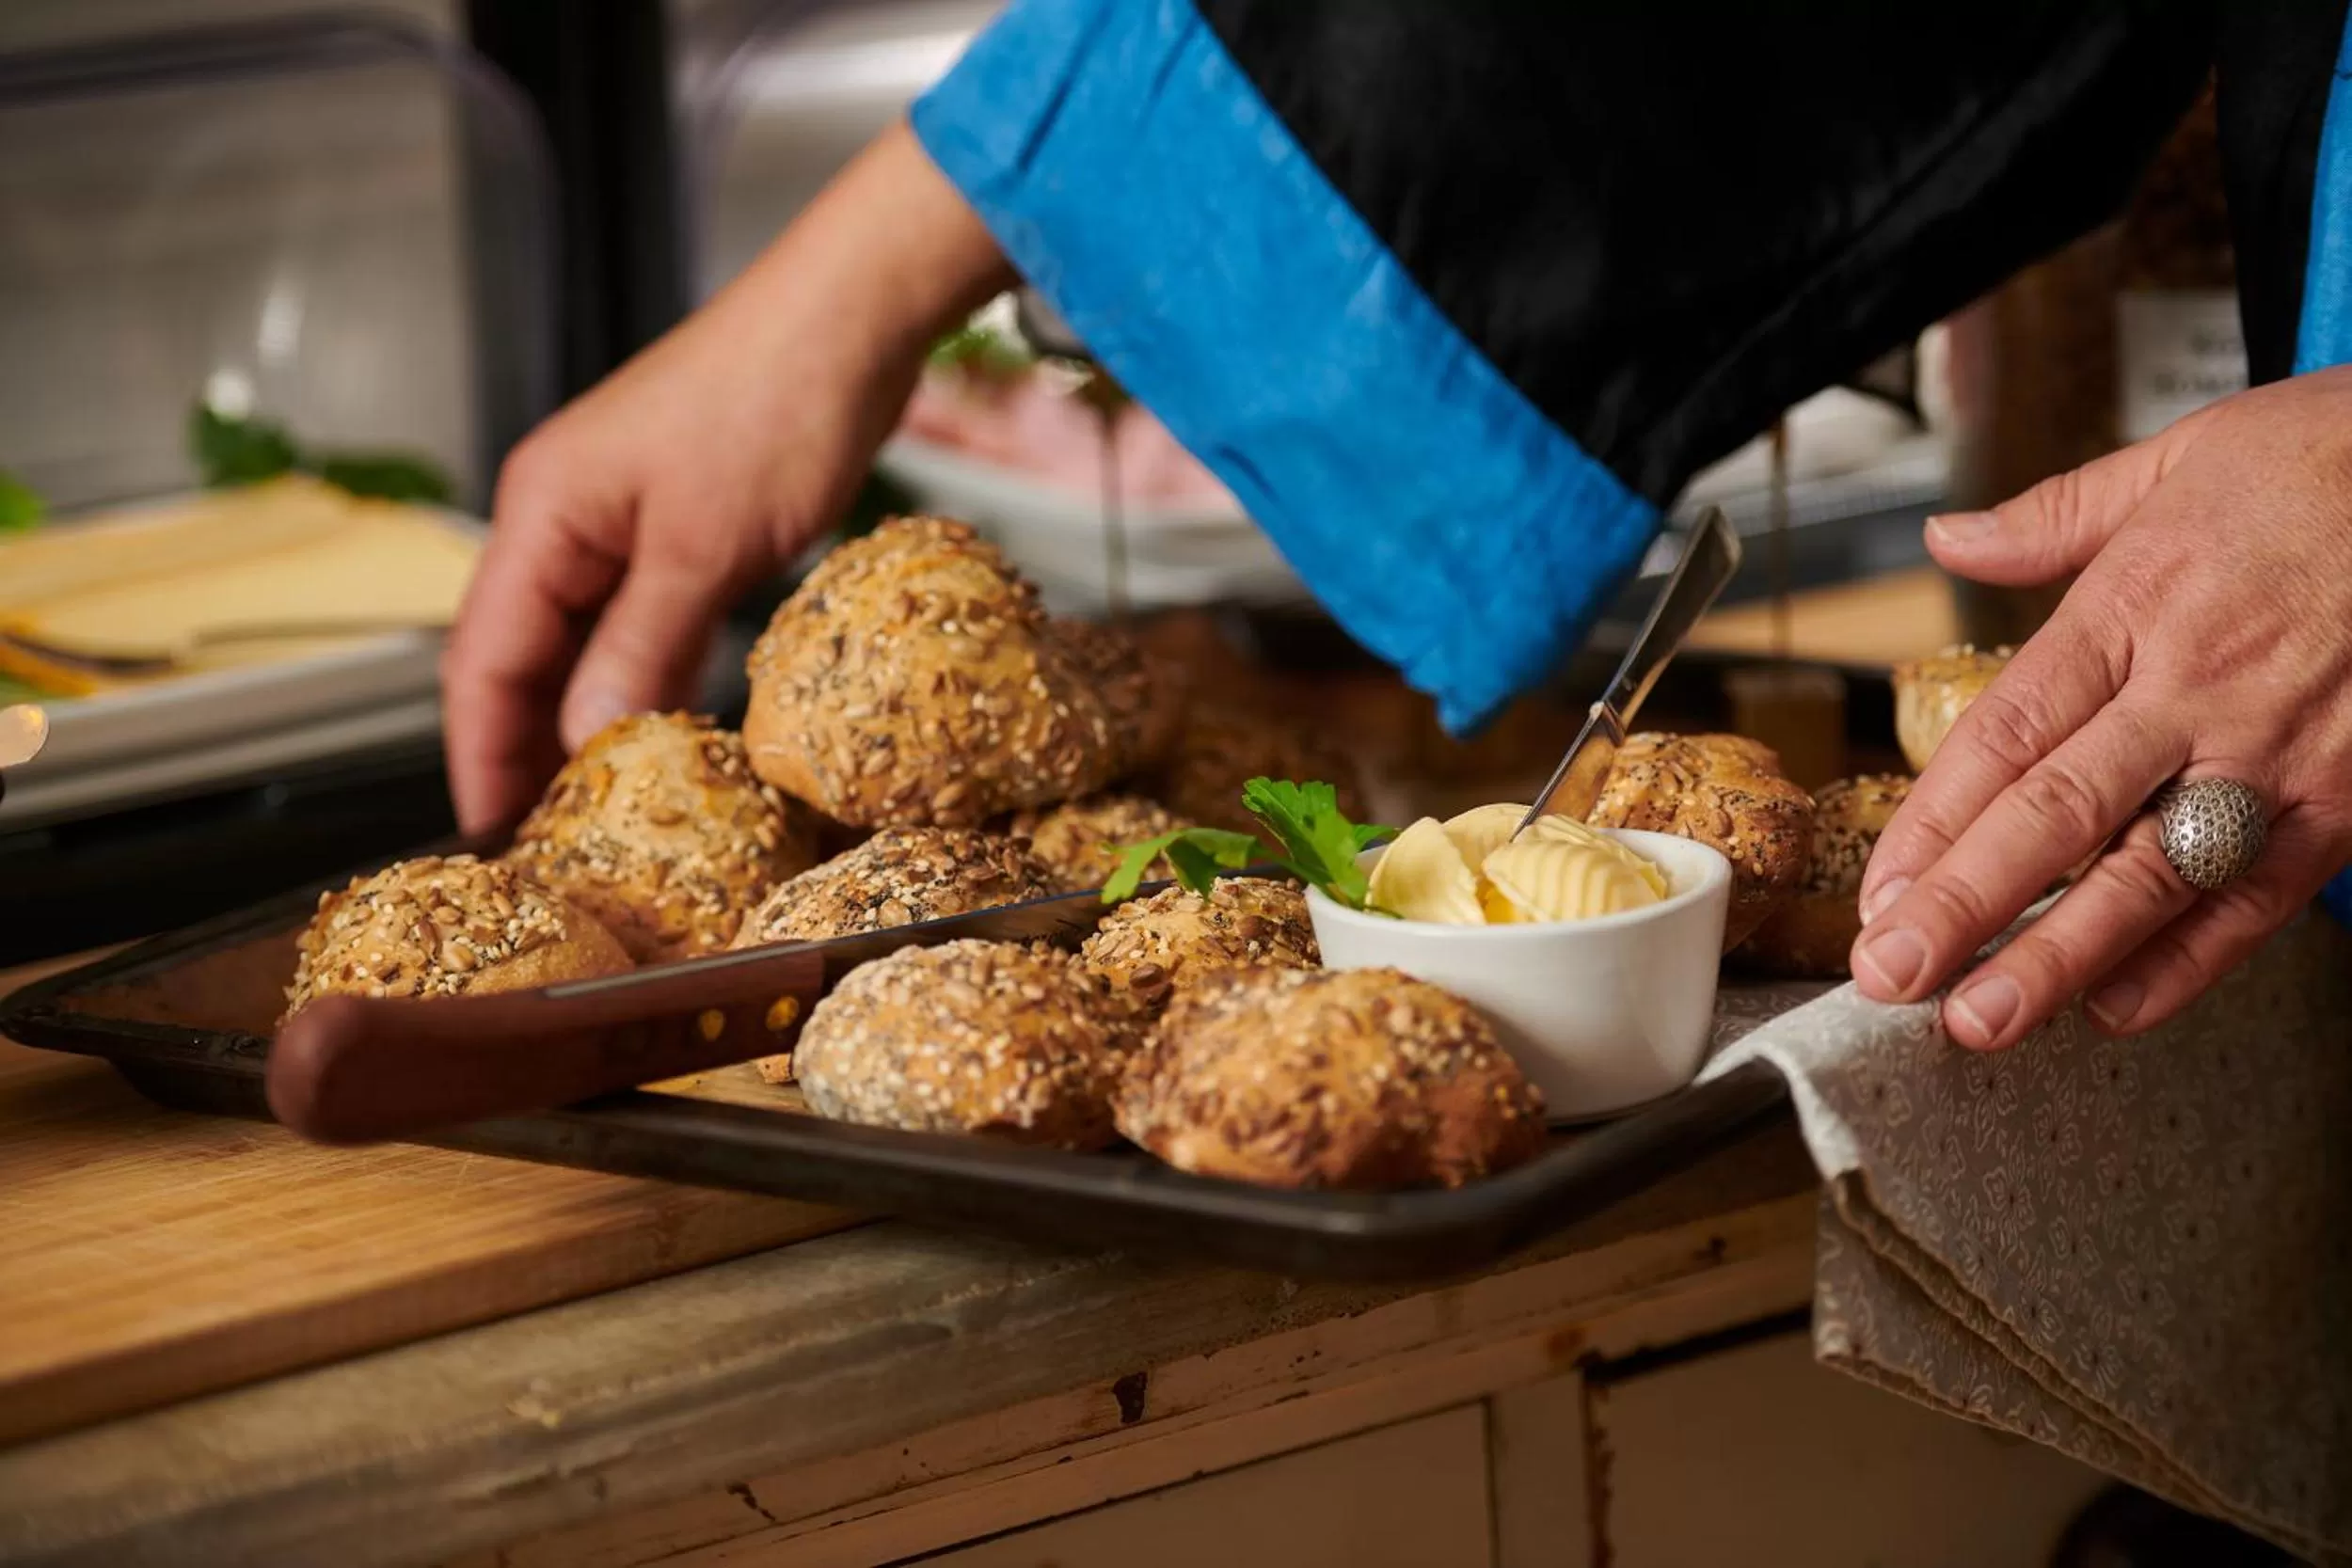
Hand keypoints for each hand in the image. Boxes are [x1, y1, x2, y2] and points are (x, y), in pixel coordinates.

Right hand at [441, 122, 1011, 832]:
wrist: (852, 320)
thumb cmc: (774, 402)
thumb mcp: (703, 546)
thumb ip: (639, 646)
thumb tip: (585, 740)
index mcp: (543, 514)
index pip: (481, 658)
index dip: (479, 754)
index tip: (487, 837)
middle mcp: (567, 520)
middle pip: (519, 658)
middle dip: (522, 751)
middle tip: (542, 848)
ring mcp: (622, 524)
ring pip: (582, 646)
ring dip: (582, 724)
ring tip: (591, 815)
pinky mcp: (682, 529)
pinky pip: (642, 624)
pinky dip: (642, 681)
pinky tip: (657, 737)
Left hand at [1851, 366, 2351, 1047]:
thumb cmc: (2327, 461)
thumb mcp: (2175, 461)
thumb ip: (2050, 519)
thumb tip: (1947, 537)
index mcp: (2133, 608)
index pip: (2005, 734)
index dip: (1932, 821)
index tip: (1877, 889)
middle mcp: (2195, 690)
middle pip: (2057, 815)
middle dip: (1965, 906)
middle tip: (1893, 975)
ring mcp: (2275, 753)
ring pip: (2149, 873)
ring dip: (2059, 956)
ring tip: (1982, 1022)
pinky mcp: (2347, 798)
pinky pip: (2257, 899)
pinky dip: (2186, 962)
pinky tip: (2113, 1010)